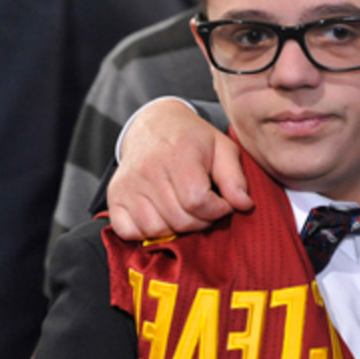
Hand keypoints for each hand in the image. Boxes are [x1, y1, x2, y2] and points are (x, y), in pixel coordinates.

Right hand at [107, 98, 252, 238]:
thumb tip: (244, 205)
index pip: (198, 202)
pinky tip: (161, 216)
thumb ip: (234, 178)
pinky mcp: (115, 196)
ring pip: (157, 230)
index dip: (217, 210)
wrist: (154, 125)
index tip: (222, 203)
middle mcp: (149, 169)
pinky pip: (129, 232)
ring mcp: (129, 184)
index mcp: (179, 154)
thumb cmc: (193, 140)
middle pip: (180, 220)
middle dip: (201, 221)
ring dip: (176, 228)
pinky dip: (147, 232)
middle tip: (205, 209)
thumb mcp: (221, 148)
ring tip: (184, 210)